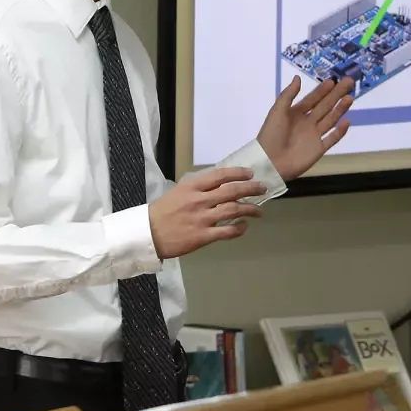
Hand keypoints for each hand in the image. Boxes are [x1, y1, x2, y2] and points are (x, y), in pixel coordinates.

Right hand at [148, 167, 266, 258]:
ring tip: (259, 211)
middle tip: (262, 189)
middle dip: (251, 188)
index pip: (220, 175)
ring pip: (233, 209)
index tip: (250, 174)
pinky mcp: (203, 236)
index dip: (238, 173)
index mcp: (192, 187)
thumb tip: (219, 185)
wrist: (147, 234)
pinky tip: (244, 226)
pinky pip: (227, 231)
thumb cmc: (162, 212)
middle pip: (232, 191)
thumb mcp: (178, 192)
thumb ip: (198, 188)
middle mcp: (200, 200)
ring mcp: (202, 218)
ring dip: (250, 209)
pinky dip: (239, 228)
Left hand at [257, 75, 353, 180]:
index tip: (333, 80)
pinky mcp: (319, 149)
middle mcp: (307, 123)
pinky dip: (340, 131)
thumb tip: (298, 77)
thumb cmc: (271, 135)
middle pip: (325, 106)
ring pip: (330, 119)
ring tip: (350, 98)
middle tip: (348, 83)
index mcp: (295, 113)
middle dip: (336, 94)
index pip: (312, 99)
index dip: (322, 90)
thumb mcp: (277, 111)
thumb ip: (288, 95)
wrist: (270, 162)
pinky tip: (347, 121)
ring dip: (340, 109)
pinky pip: (332, 138)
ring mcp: (314, 136)